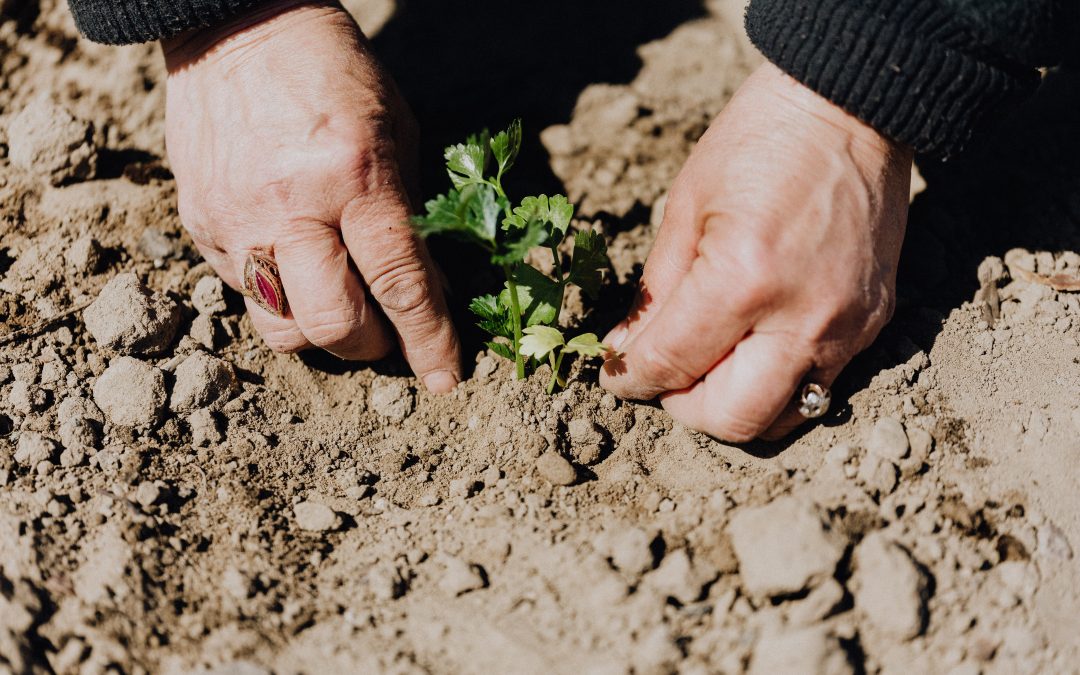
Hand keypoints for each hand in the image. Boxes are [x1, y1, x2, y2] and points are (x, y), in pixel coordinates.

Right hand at [162, 0, 460, 391]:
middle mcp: (289, 206)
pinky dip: (282, 298)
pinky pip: (244, 294)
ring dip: (321, 336)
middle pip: (333, 325)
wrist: (237, 28)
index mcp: (353, 175)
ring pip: (280, 329)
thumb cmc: (336, 77)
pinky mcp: (199, 225)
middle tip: (387, 333)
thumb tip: (426, 294)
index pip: (399, 283)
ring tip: (340, 306)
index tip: (446, 378)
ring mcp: (235, 220)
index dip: (428, 341)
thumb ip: (409, 218)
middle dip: (372, 347)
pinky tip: (298, 266)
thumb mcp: (396, 134)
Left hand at [600, 62, 912, 440]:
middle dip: (683, 408)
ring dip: (733, 407)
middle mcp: (802, 317)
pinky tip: (754, 347)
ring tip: (710, 367)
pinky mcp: (874, 324)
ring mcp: (846, 327)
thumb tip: (627, 353)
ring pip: (781, 418)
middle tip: (665, 378)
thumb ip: (655, 293)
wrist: (851, 110)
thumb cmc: (758, 143)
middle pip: (732, 419)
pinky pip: (818, 386)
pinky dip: (775, 384)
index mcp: (742, 279)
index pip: (671, 365)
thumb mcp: (686, 208)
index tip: (617, 374)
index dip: (631, 379)